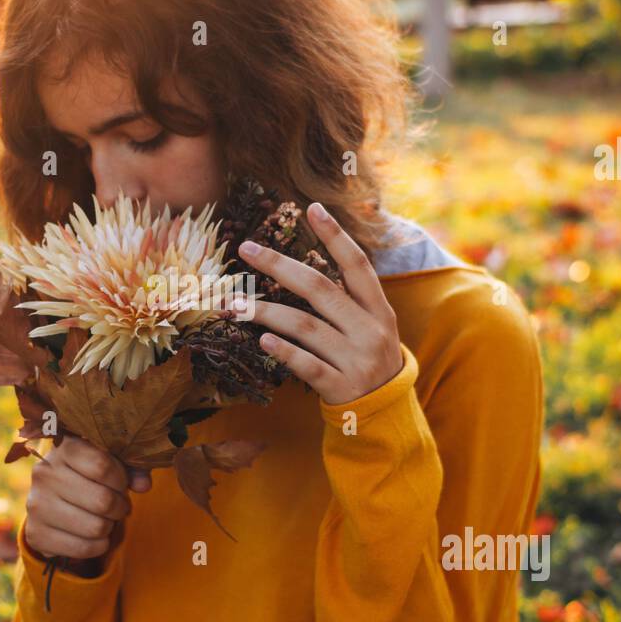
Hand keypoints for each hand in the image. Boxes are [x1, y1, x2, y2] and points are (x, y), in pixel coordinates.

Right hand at [24, 435, 150, 561]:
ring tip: (106, 519)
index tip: (122, 485)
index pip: (102, 466)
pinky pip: (83, 548)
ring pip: (95, 527)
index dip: (121, 480)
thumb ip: (131, 469)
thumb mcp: (110, 462)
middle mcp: (44, 474)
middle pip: (102, 500)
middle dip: (120, 507)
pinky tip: (95, 536)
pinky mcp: (36, 534)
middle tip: (119, 506)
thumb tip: (144, 485)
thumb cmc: (88, 475)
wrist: (52, 499)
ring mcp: (36, 505)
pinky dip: (98, 545)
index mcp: (64, 448)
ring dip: (110, 527)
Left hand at [235, 201, 402, 406]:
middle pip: (320, 289)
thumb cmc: (368, 358)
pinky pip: (307, 365)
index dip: (336, 236)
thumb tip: (306, 261)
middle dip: (280, 265)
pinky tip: (261, 340)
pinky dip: (283, 351)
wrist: (384, 413)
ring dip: (266, 311)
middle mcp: (370, 330)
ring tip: (235, 302)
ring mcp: (356, 360)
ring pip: (305, 327)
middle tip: (246, 249)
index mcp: (379, 309)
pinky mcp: (340, 387)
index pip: (358, 265)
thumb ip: (350, 297)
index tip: (311, 208)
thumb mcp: (373, 325)